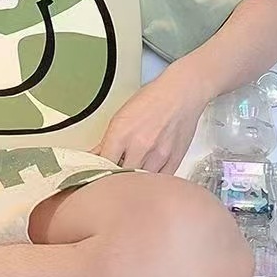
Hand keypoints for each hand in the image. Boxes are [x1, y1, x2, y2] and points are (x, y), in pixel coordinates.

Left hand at [90, 68, 208, 173]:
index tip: (98, 173)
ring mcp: (158, 155)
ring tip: (131, 174)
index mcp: (121, 134)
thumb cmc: (152, 100)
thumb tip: (96, 155)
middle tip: (114, 175)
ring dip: (134, 181)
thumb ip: (107, 140)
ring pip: (141, 181)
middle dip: (116, 178)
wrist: (181, 94)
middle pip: (121, 177)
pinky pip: (158, 180)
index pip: (103, 164)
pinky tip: (147, 174)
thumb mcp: (121, 116)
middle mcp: (139, 146)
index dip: (99, 172)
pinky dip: (152, 181)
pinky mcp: (174, 160)